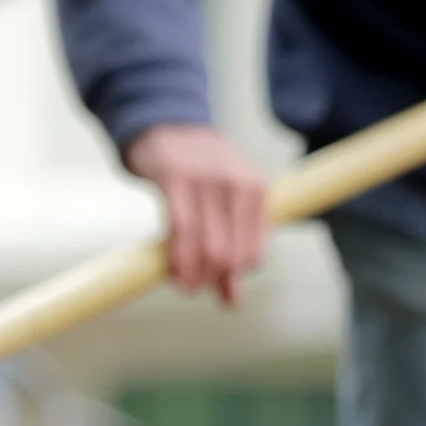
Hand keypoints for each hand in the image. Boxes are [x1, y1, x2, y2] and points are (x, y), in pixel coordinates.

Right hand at [123, 124, 268, 305]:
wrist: (168, 126)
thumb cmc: (202, 172)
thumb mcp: (230, 200)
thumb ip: (233, 245)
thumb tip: (231, 300)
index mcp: (257, 191)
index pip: (253, 252)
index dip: (235, 277)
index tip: (219, 287)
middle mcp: (236, 184)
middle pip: (230, 254)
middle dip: (214, 280)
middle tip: (195, 288)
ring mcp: (207, 180)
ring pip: (207, 246)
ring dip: (194, 276)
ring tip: (184, 286)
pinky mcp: (175, 178)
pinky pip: (179, 229)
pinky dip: (177, 257)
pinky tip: (173, 271)